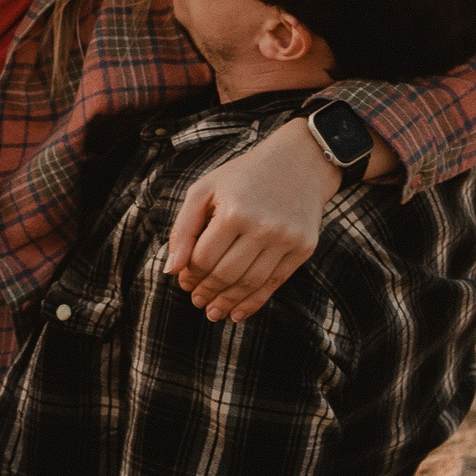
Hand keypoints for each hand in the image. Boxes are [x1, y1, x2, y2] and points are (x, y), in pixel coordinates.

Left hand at [164, 120, 336, 321]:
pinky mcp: (304, 248)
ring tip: (213, 311)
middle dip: (206, 291)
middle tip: (196, 300)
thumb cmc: (243, 176)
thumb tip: (170, 270)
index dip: (190, 274)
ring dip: (228, 302)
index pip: (204, 257)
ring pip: (251, 283)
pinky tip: (238, 313)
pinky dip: (254, 302)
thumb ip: (183, 229)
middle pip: (226, 274)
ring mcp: (287, 239)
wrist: (299, 162)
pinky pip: (275, 283)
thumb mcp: (205, 190)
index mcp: (234, 211)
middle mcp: (263, 227)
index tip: (183, 281)